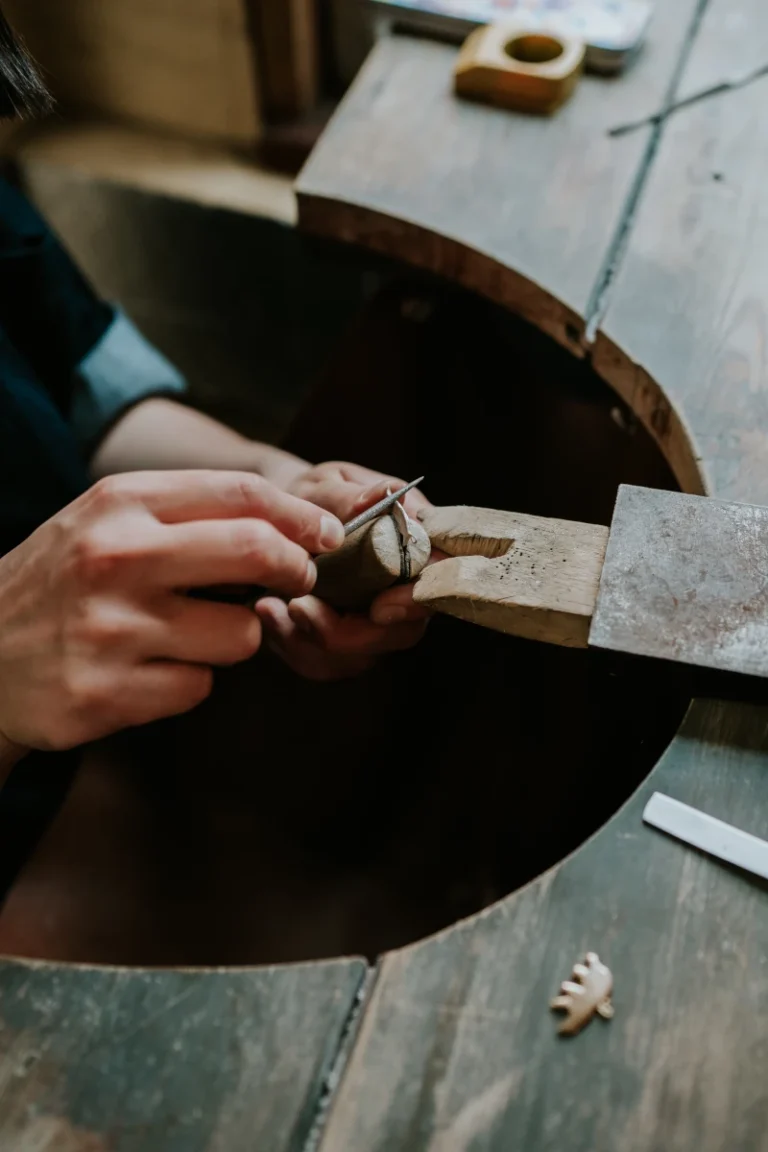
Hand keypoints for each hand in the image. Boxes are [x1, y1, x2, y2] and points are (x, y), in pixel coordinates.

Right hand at [0, 471, 343, 751]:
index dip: (300, 516)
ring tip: (185, 634)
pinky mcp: (105, 694)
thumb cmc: (59, 581)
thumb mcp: (105, 521)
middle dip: (296, 570)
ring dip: (233, 637)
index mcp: (118, 504)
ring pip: (240, 634)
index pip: (239, 495)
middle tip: (297, 580)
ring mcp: (109, 630)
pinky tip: (145, 671)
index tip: (328, 535)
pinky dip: (187, 682)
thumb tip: (291, 526)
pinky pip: (199, 687)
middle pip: (256, 552)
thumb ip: (186, 515)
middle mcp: (114, 559)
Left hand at [257, 461, 435, 680]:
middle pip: (402, 632)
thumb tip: (389, 494)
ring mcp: (375, 624)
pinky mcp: (342, 646)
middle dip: (352, 634)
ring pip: (360, 657)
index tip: (378, 608)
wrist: (277, 520)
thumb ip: (353, 495)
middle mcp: (404, 591)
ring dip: (312, 641)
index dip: (414, 602)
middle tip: (300, 607)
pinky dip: (292, 645)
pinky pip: (324, 664)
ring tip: (271, 606)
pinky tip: (266, 612)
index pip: (437, 583)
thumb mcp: (328, 485)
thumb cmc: (313, 498)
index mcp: (417, 547)